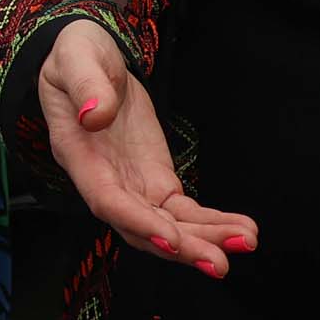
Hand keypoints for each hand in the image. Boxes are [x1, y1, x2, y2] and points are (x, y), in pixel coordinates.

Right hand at [39, 20, 256, 275]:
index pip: (107, 200)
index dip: (138, 222)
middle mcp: (104, 179)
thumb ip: (84, 84)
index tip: (172, 239)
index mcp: (79, 153)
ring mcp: (131, 182)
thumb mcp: (75, 58)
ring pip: (166, 225)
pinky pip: (183, 211)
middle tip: (220, 262)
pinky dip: (211, 223)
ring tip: (244, 241)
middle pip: (140, 226)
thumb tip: (94, 114)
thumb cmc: (76, 56)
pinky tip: (241, 229)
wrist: (90, 59)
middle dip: (180, 248)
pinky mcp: (155, 178)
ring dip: (204, 240)